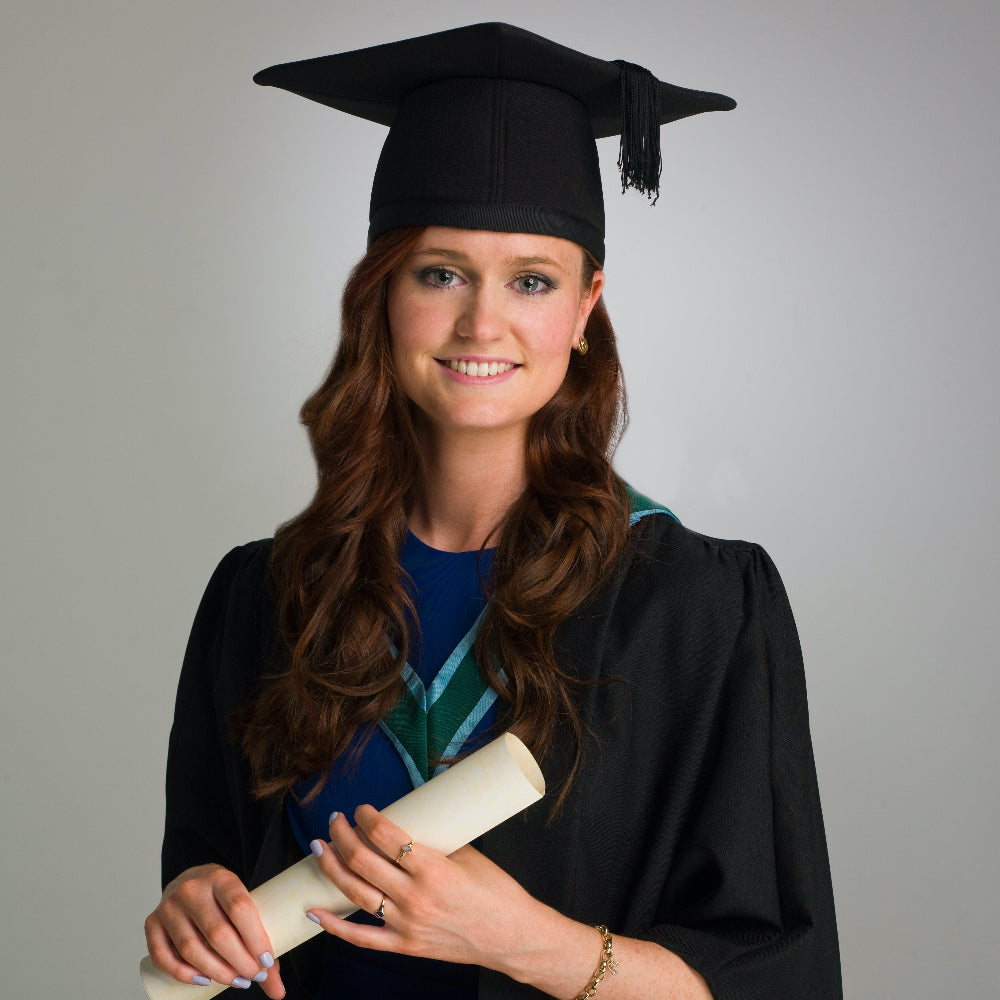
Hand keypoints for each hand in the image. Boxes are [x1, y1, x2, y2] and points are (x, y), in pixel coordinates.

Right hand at [144, 863, 285, 996]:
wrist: (189, 880)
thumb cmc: (222, 898)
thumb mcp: (243, 904)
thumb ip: (261, 942)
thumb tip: (278, 991)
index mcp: (220, 877)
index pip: (240, 907)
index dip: (255, 938)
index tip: (267, 961)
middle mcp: (191, 889)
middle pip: (217, 932)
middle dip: (239, 961)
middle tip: (253, 976)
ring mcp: (168, 906)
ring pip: (191, 948)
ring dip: (216, 972)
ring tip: (236, 981)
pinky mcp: (151, 923)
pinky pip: (164, 957)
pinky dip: (184, 974)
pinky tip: (204, 980)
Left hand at [306, 805, 543, 973]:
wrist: (512, 937)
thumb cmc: (496, 891)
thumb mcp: (468, 855)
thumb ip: (433, 843)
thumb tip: (405, 822)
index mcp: (433, 869)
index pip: (386, 835)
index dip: (366, 817)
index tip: (361, 807)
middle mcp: (415, 896)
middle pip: (362, 861)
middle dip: (341, 834)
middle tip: (335, 819)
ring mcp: (407, 924)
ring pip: (355, 893)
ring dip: (331, 867)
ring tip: (319, 846)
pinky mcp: (405, 945)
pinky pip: (361, 938)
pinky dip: (334, 926)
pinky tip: (314, 911)